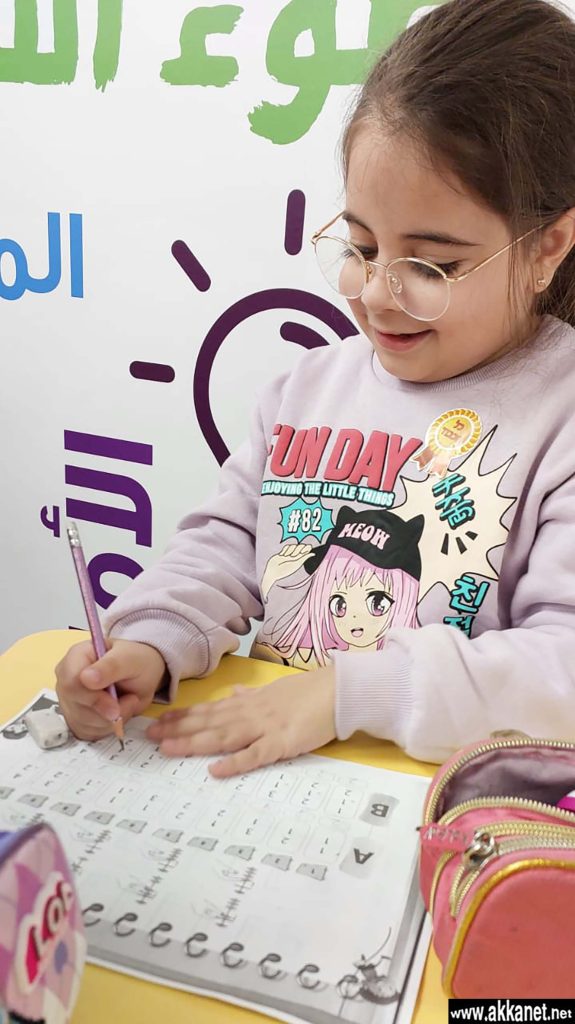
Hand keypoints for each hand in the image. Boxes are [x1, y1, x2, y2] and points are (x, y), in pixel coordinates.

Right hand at [55, 639, 165, 740]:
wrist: (141, 673)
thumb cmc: (135, 661)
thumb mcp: (131, 659)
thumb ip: (111, 666)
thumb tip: (86, 678)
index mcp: (76, 657)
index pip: (71, 683)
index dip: (93, 699)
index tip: (115, 706)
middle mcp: (66, 679)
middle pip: (75, 707)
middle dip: (105, 712)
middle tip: (130, 700)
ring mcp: (68, 700)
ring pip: (81, 723)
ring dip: (110, 720)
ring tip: (127, 702)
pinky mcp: (75, 718)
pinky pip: (86, 732)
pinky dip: (106, 728)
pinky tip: (117, 713)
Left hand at [147, 665, 336, 777]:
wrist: (337, 691)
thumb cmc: (308, 692)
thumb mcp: (273, 690)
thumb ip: (251, 694)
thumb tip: (233, 691)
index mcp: (247, 702)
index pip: (209, 709)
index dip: (182, 716)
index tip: (158, 721)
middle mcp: (249, 713)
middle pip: (208, 723)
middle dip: (178, 730)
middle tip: (149, 737)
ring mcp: (264, 728)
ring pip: (222, 736)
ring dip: (194, 743)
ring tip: (169, 749)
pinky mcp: (281, 743)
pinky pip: (254, 755)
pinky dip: (234, 763)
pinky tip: (215, 771)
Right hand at [260, 543, 312, 599]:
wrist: (274, 571)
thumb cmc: (286, 570)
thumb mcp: (296, 564)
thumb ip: (304, 558)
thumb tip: (314, 553)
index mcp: (301, 559)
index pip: (307, 549)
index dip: (306, 548)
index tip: (303, 551)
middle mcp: (296, 556)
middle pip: (300, 546)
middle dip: (297, 550)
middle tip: (292, 556)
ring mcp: (289, 553)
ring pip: (293, 546)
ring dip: (290, 551)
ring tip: (286, 557)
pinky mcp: (283, 552)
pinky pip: (287, 546)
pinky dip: (285, 550)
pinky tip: (282, 555)